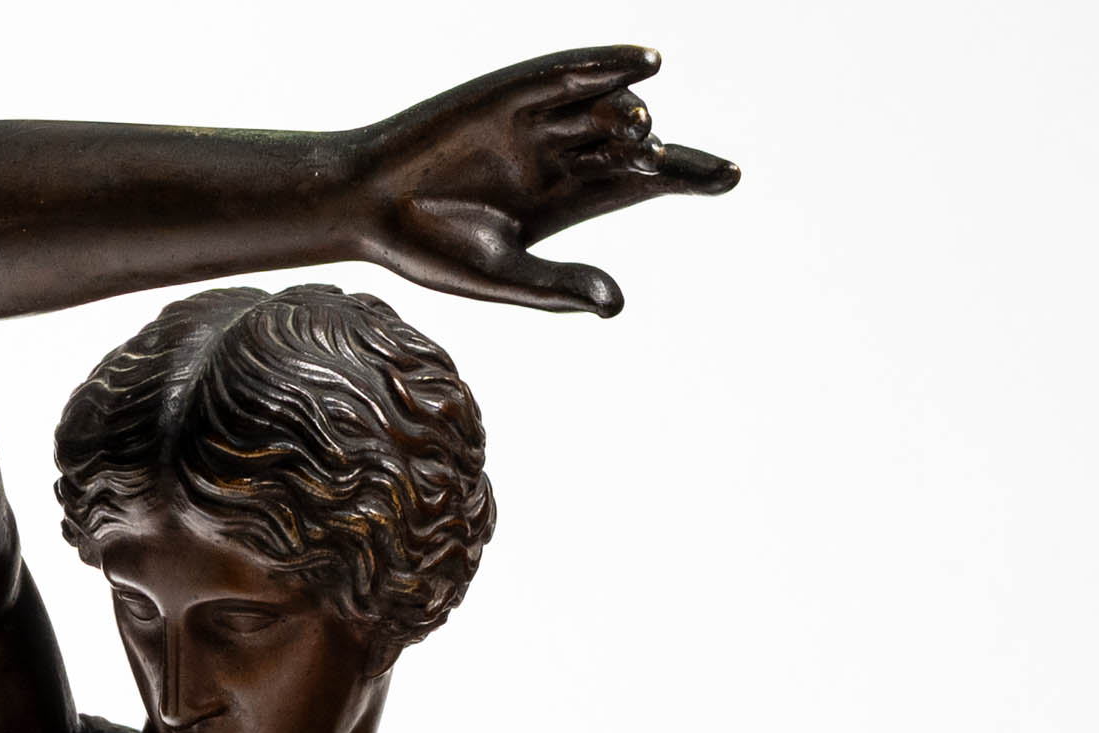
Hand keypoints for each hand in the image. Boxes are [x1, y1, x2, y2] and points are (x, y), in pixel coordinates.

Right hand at [341, 46, 739, 318]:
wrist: (369, 205)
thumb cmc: (430, 249)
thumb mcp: (500, 276)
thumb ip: (557, 289)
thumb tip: (617, 303)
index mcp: (564, 203)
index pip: (639, 182)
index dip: (685, 173)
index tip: (729, 174)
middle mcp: (560, 156)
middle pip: (631, 145)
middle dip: (662, 153)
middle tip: (684, 164)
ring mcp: (536, 121)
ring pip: (603, 110)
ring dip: (628, 115)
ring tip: (639, 131)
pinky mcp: (510, 91)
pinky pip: (566, 74)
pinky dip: (603, 65)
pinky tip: (642, 64)